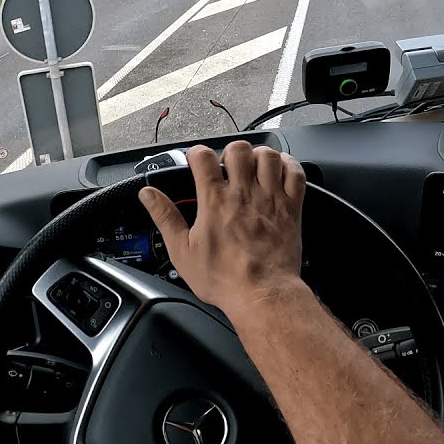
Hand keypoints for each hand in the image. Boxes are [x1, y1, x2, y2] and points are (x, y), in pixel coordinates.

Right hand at [137, 141, 307, 318]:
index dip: (197, 154)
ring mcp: (270, 198)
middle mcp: (243, 194)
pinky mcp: (291, 208)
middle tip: (227, 166)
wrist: (262, 294)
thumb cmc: (225, 278)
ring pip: (267, 156)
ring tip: (252, 167)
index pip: (203, 157)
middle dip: (230, 152)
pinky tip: (279, 170)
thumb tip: (148, 196)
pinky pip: (295, 173)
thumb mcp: (182, 251)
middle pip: (238, 149)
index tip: (196, 161)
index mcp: (215, 201)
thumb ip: (165, 217)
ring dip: (258, 156)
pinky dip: (288, 165)